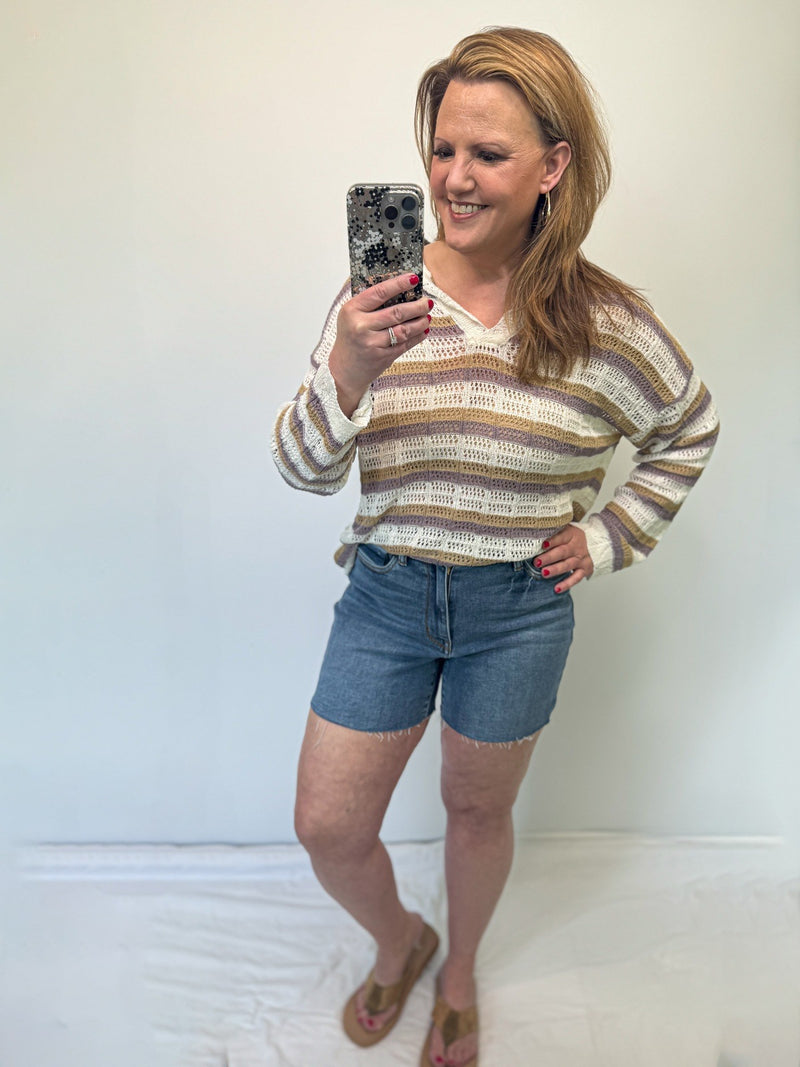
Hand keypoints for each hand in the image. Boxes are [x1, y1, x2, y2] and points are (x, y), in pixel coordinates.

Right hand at [328, 274, 431, 416]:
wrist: (344, 369)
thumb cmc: (350, 337)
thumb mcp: (350, 315)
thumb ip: (368, 301)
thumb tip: (396, 284)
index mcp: (352, 310)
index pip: (379, 293)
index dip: (399, 284)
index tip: (414, 279)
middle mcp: (362, 326)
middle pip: (397, 313)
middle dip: (417, 306)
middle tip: (427, 302)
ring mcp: (373, 343)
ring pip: (404, 329)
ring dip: (420, 322)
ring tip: (427, 315)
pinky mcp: (383, 357)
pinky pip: (405, 344)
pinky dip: (417, 336)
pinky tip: (423, 330)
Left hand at [534, 523, 593, 592]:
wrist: (596, 543)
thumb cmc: (574, 537)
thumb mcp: (566, 529)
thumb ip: (553, 531)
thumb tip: (534, 535)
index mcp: (572, 534)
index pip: (562, 537)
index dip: (553, 541)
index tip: (543, 545)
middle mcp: (577, 547)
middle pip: (563, 552)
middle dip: (549, 557)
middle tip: (537, 562)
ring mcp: (581, 559)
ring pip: (568, 565)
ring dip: (555, 570)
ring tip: (544, 573)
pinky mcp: (585, 570)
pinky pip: (575, 578)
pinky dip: (566, 584)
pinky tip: (556, 589)